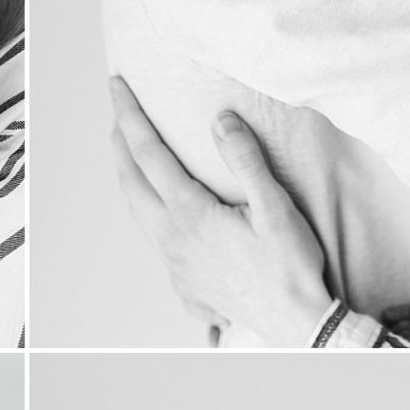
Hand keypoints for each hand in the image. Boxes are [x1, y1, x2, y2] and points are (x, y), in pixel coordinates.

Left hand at [109, 79, 338, 344]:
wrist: (294, 323)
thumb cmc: (289, 266)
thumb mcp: (274, 206)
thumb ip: (244, 159)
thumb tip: (220, 119)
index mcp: (188, 213)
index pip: (147, 153)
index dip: (128, 116)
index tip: (116, 87)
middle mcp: (171, 238)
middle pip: (129, 181)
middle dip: (119, 143)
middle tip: (117, 115)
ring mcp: (173, 264)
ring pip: (137, 212)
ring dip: (129, 178)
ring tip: (131, 156)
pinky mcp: (182, 283)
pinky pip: (154, 241)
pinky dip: (147, 213)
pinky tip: (160, 211)